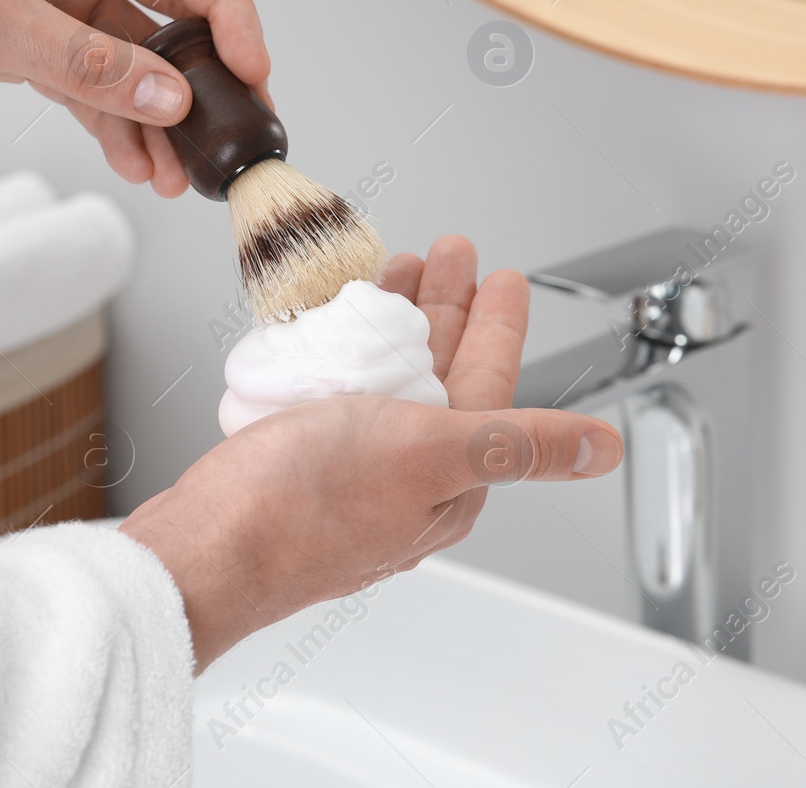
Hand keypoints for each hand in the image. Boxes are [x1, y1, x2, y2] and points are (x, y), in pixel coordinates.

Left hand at [0, 0, 269, 196]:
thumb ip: (86, 62)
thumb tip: (168, 98)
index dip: (225, 9)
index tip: (252, 67)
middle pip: (166, 8)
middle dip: (197, 77)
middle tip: (230, 129)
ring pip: (130, 59)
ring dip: (154, 116)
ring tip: (178, 172)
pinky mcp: (24, 42)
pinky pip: (90, 85)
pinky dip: (113, 124)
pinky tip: (136, 163)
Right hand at [120, 237, 623, 670]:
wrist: (202, 550)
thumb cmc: (302, 509)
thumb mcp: (426, 455)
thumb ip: (517, 444)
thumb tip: (603, 451)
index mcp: (447, 480)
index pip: (490, 383)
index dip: (498, 322)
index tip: (504, 276)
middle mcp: (404, 479)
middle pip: (440, 375)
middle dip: (447, 308)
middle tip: (449, 254)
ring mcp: (349, 472)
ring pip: (388, 382)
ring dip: (397, 324)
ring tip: (396, 274)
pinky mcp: (297, 463)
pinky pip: (337, 396)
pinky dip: (344, 351)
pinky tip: (335, 328)